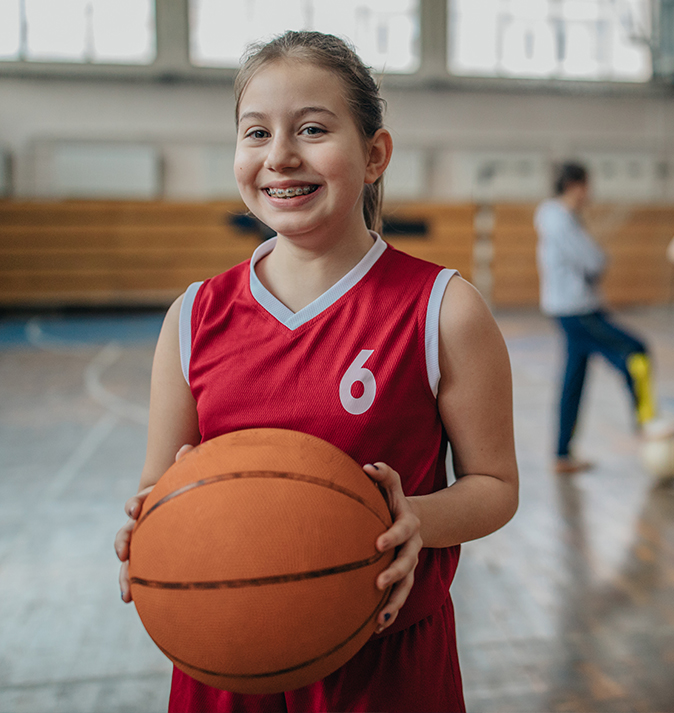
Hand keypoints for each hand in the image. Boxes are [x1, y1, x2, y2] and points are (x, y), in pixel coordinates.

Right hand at [115, 444, 194, 602]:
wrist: (191, 510)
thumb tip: (185, 448)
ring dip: (125, 575)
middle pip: (126, 533)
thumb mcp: (188, 478)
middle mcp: (143, 525)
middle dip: (123, 542)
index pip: (138, 502)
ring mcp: (145, 544)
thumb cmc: (190, 492)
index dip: (135, 504)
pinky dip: (135, 587)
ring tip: (127, 594)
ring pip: (129, 560)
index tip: (135, 509)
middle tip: (124, 553)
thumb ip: (187, 464)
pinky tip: (134, 601)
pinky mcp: (151, 560)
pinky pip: (140, 575)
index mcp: (151, 503)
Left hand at [363, 462, 421, 633]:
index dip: (392, 536)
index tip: (377, 544)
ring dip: (394, 603)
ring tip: (379, 620)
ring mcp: (409, 564)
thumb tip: (368, 466)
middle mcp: (412, 545)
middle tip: (378, 583)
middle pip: (408, 562)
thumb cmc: (391, 500)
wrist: (412, 519)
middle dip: (394, 573)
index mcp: (408, 523)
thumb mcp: (391, 486)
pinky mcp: (403, 579)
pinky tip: (374, 629)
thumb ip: (383, 475)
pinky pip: (399, 597)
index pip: (402, 529)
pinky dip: (389, 613)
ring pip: (406, 586)